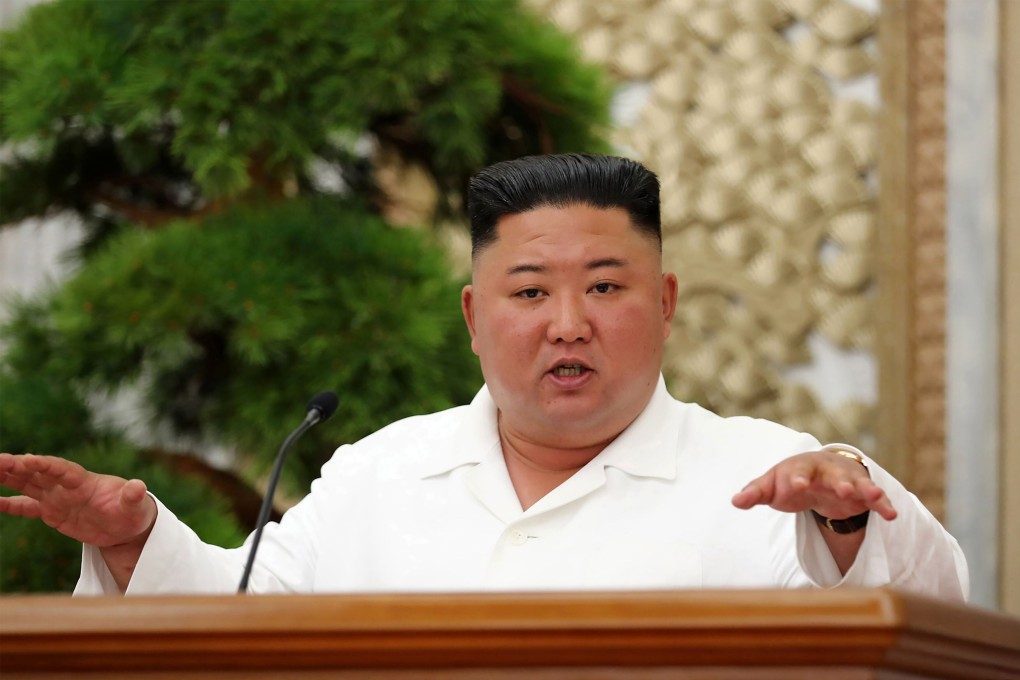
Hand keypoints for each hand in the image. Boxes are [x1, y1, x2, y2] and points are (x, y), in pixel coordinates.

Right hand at [0, 453, 156, 547]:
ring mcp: (57, 498)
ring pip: (27, 484)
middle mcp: (67, 486)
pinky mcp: (52, 512)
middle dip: (16, 466)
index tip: (26, 459)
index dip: (44, 464)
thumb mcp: (135, 505)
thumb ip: (133, 496)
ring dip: (7, 477)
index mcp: (84, 481)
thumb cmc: (134, 511)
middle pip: (37, 472)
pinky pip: (26, 506)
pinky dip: (8, 504)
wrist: (127, 526)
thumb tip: (138, 487)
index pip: (61, 469)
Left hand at [731, 449, 897, 521]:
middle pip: (833, 475)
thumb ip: (756, 492)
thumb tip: (735, 501)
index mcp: (801, 468)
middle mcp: (826, 471)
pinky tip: (892, 514)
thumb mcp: (772, 485)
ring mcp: (846, 480)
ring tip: (875, 496)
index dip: (796, 479)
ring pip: (857, 483)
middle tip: (845, 490)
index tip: (796, 486)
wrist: (817, 474)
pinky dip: (883, 504)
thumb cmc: (789, 480)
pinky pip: (874, 498)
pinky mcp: (861, 494)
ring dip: (865, 489)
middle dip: (839, 482)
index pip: (797, 471)